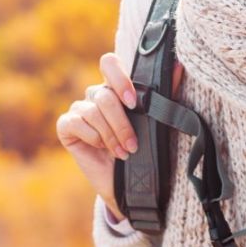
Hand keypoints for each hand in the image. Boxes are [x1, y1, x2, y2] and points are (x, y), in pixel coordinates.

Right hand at [56, 51, 183, 222]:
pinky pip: (75, 122)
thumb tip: (179, 66)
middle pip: (104, 94)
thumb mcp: (154, 120)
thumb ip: (164, 92)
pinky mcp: (66, 126)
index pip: (109, 63)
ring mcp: (79, 109)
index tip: (132, 102)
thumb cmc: (141, 148)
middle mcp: (95, 95)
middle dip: (121, 122)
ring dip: (110, 135)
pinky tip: (102, 150)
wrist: (128, 183)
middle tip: (132, 144)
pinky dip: (92, 137)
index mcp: (116, 87)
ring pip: (92, 110)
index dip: (119, 79)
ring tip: (123, 152)